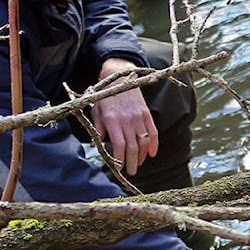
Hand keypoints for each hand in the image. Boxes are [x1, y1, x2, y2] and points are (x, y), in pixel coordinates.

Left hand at [92, 58, 157, 175]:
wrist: (119, 77)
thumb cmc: (105, 97)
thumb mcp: (96, 112)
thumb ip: (97, 129)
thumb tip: (95, 145)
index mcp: (113, 120)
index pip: (119, 145)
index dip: (120, 159)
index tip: (118, 168)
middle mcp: (127, 119)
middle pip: (132, 147)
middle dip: (131, 163)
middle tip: (131, 172)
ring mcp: (138, 117)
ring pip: (144, 142)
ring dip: (142, 156)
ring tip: (138, 164)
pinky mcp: (146, 114)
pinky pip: (153, 132)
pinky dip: (154, 144)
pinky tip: (152, 154)